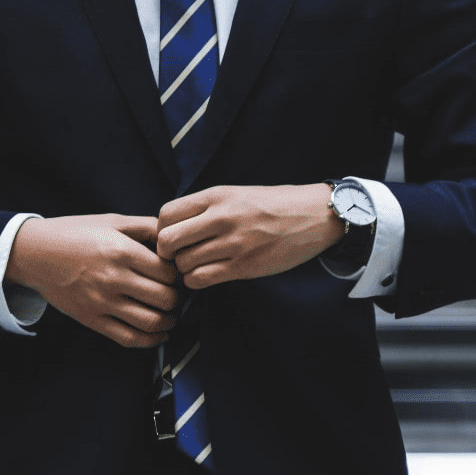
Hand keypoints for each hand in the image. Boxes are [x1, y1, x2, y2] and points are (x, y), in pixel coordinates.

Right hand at [5, 214, 179, 347]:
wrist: (34, 253)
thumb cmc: (73, 234)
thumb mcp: (111, 220)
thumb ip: (145, 226)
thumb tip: (172, 237)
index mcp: (121, 251)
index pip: (168, 272)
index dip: (178, 275)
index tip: (176, 275)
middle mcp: (113, 278)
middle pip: (165, 298)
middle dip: (177, 298)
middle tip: (176, 294)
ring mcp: (102, 302)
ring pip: (151, 321)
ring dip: (169, 321)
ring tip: (171, 315)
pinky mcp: (92, 319)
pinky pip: (128, 338)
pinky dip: (150, 341)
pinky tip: (158, 335)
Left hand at [157, 184, 344, 288]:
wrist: (313, 216)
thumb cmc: (273, 205)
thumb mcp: (236, 194)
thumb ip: (205, 208)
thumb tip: (172, 226)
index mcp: (216, 196)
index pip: (166, 214)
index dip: (162, 230)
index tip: (173, 236)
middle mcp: (221, 218)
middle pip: (167, 241)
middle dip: (167, 253)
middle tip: (179, 256)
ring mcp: (233, 243)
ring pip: (183, 264)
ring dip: (184, 269)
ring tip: (197, 265)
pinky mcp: (244, 266)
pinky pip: (201, 279)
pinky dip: (197, 281)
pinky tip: (207, 275)